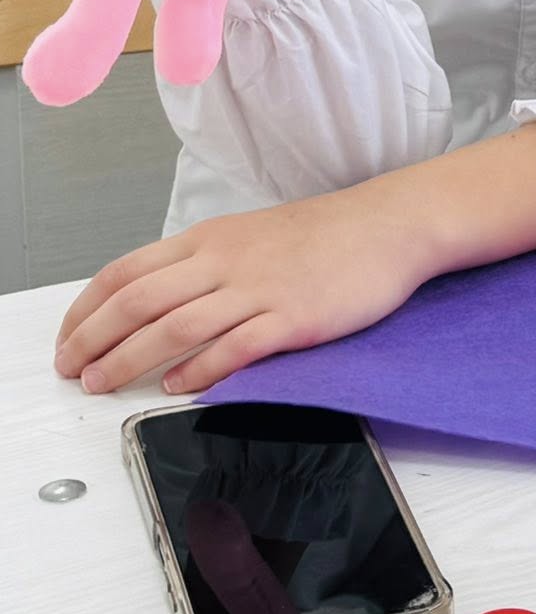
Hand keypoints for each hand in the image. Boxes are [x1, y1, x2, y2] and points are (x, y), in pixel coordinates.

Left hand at [53, 188, 430, 394]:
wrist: (389, 226)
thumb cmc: (326, 234)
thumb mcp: (251, 235)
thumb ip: (204, 264)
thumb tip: (157, 302)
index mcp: (211, 239)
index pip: (126, 272)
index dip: (85, 310)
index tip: (68, 339)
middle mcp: (226, 261)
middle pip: (138, 301)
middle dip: (93, 340)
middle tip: (71, 370)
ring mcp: (259, 289)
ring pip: (174, 327)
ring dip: (129, 360)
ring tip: (104, 385)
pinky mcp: (293, 318)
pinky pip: (234, 347)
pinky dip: (198, 371)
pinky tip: (178, 388)